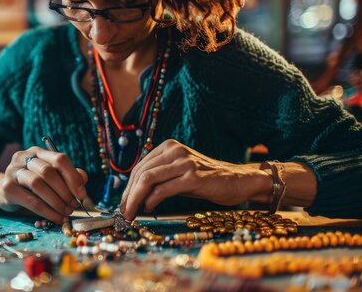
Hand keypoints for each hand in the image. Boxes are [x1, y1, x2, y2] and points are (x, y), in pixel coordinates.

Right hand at [0, 147, 87, 223]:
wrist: (4, 192)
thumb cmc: (33, 185)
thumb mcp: (52, 178)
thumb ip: (69, 176)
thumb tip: (83, 179)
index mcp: (38, 152)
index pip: (59, 159)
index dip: (73, 177)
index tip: (82, 194)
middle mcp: (24, 157)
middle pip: (48, 171)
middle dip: (64, 191)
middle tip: (73, 206)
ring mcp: (13, 171)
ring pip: (37, 184)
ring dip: (56, 201)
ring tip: (66, 212)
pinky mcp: (7, 187)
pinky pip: (30, 200)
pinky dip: (46, 211)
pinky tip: (56, 218)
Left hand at [120, 140, 269, 220]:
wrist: (237, 181)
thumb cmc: (206, 180)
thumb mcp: (178, 174)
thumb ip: (159, 178)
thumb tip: (134, 195)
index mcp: (168, 147)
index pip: (139, 167)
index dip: (128, 187)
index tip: (123, 204)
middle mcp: (175, 151)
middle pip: (141, 173)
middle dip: (128, 195)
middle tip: (124, 212)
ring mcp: (184, 163)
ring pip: (148, 179)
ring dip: (135, 199)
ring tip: (132, 213)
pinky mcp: (193, 176)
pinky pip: (164, 188)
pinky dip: (152, 200)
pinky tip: (149, 208)